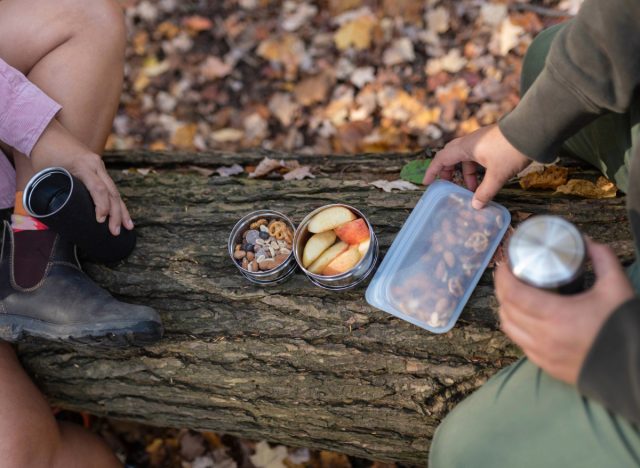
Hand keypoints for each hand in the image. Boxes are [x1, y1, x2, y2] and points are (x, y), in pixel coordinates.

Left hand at [29, 119, 132, 235]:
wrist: (45, 131)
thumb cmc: (42, 153)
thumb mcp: (45, 172)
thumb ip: (51, 192)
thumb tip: (52, 216)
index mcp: (83, 165)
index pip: (98, 189)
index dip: (102, 206)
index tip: (100, 221)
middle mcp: (95, 164)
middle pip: (111, 192)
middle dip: (116, 214)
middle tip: (115, 232)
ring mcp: (99, 165)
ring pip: (115, 191)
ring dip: (122, 210)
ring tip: (128, 227)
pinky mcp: (99, 168)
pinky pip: (111, 187)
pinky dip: (117, 202)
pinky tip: (123, 214)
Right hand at [423, 124, 530, 208]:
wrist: (533, 131)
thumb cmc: (511, 151)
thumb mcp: (498, 175)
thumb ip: (485, 191)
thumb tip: (476, 205)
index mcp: (466, 147)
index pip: (441, 158)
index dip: (433, 171)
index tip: (427, 183)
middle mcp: (470, 142)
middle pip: (452, 156)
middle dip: (448, 172)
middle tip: (448, 185)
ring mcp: (482, 141)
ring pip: (466, 158)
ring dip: (466, 173)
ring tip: (473, 189)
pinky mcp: (492, 142)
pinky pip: (477, 156)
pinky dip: (476, 168)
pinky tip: (485, 179)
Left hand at [496, 238, 634, 384]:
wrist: (636, 368)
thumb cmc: (623, 326)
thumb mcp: (616, 286)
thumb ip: (602, 258)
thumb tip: (584, 241)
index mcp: (556, 316)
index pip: (513, 293)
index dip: (503, 276)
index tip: (505, 263)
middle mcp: (543, 337)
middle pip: (506, 309)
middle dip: (502, 289)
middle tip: (509, 274)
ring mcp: (542, 354)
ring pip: (508, 328)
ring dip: (506, 309)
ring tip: (513, 293)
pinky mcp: (546, 366)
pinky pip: (519, 343)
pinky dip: (516, 327)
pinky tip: (522, 317)